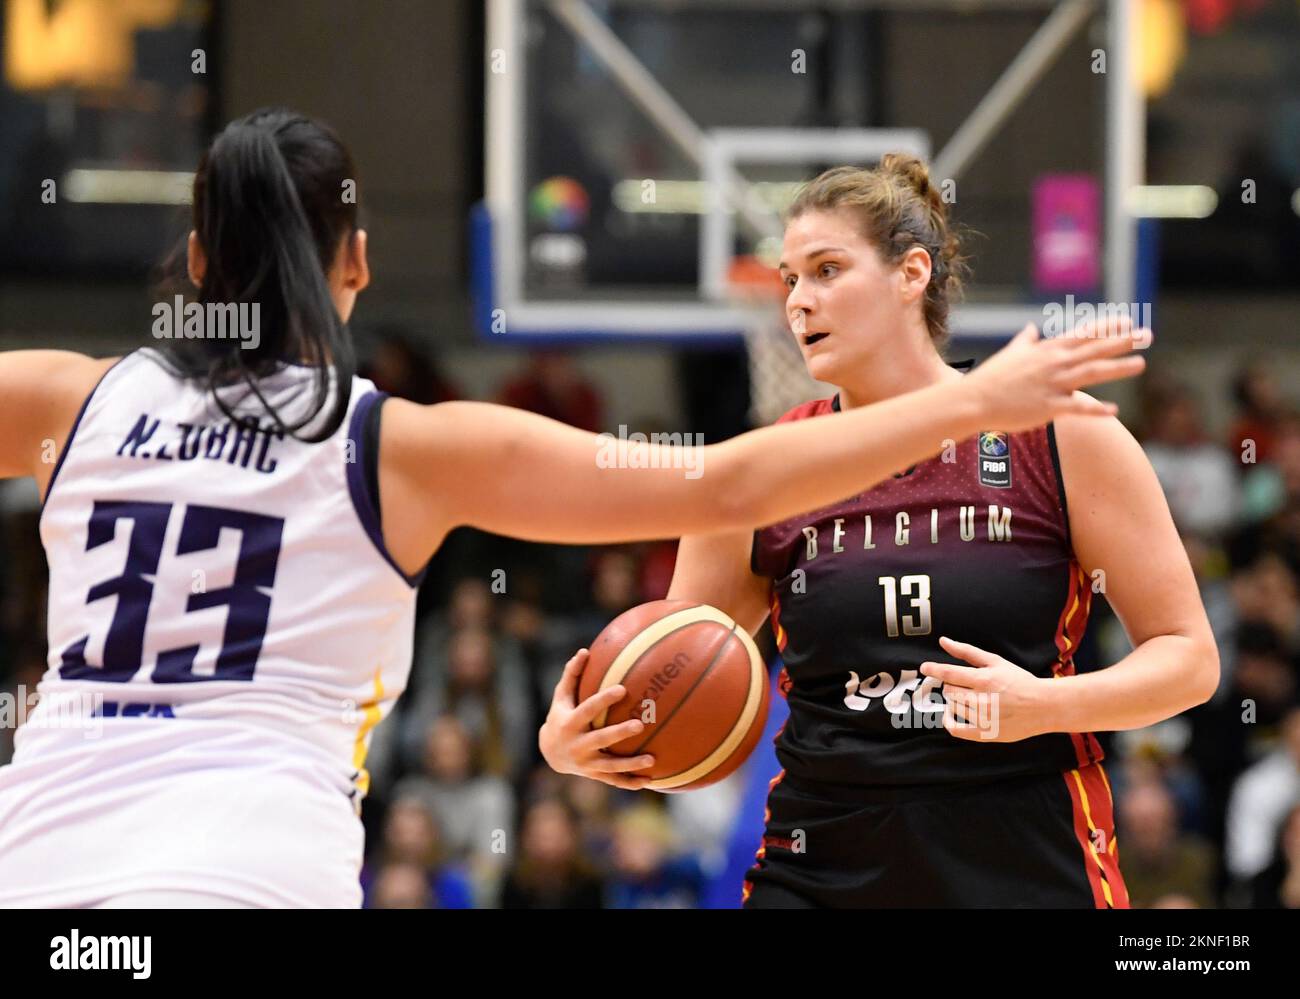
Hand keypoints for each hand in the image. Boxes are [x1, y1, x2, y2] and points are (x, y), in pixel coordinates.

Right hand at [538, 649, 655, 789]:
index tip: (623, 689)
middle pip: (600, 739)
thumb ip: (572, 675)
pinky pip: (614, 781)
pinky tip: (649, 781)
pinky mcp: (594, 775)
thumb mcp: (561, 696)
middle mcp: (578, 744)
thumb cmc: (561, 715)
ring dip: (631, 764)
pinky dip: (630, 782)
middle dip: (619, 733)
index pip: (588, 709)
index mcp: (571, 723)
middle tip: (639, 724)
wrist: (550, 752)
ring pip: (610, 766)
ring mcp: (586, 763)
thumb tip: (584, 651)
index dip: (604, 700)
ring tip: (652, 759)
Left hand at [918, 636, 1055, 742]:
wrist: (1043, 706)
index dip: (934, 669)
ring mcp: (983, 719)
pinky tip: (951, 714)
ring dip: (955, 700)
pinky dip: (948, 721)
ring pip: (952, 706)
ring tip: (969, 696)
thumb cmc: (1018, 681)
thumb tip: (943, 641)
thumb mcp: (995, 661)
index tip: (924, 667)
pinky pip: (955, 730)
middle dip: (952, 685)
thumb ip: (967, 652)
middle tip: (965, 684)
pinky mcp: (986, 734)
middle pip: (949, 690)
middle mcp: (982, 700)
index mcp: (985, 680)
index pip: (949, 673)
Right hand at [964, 316, 1148, 432]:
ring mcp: (1052, 384)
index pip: (1083, 334)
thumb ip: (1025, 341)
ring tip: (1141, 363)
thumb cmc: (991, 378)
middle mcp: (1053, 363)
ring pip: (1091, 372)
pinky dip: (1096, 409)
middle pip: (1094, 349)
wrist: (974, 401)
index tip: (1128, 320)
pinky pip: (1077, 407)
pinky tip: (1114, 410)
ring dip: (1117, 368)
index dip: (1107, 327)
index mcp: (1046, 350)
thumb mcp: (1010, 354)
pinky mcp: (1048, 407)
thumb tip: (1032, 329)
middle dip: (1123, 341)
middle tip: (1148, 335)